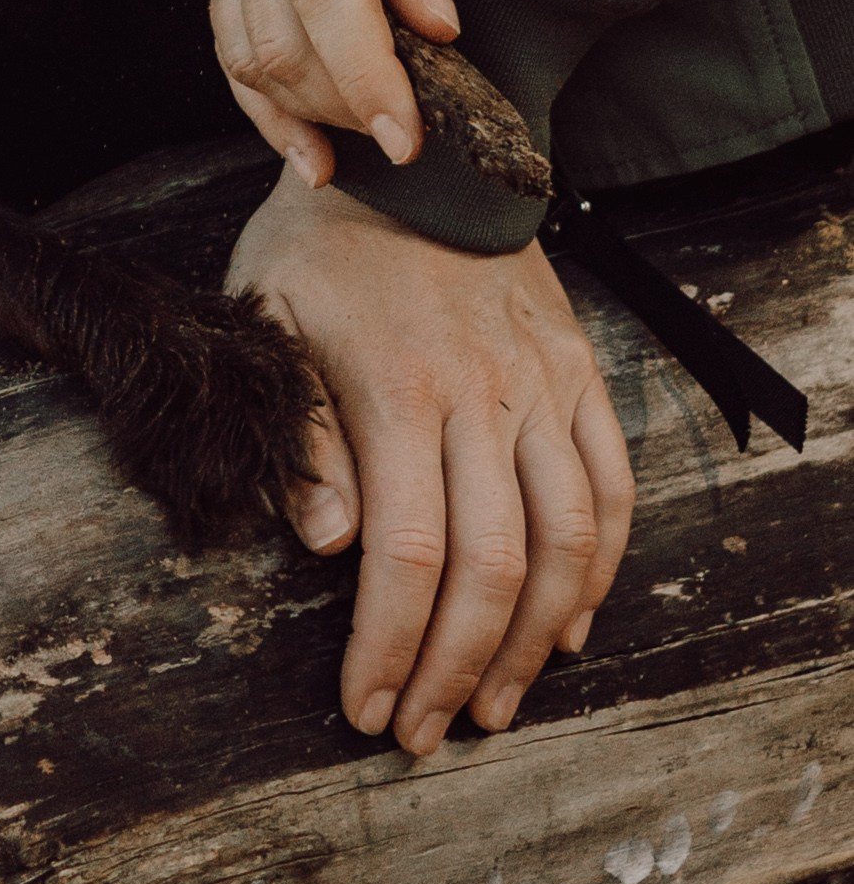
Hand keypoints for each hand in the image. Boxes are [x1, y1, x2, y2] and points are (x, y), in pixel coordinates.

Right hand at [202, 0, 455, 185]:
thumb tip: (436, 31)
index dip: (367, 80)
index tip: (410, 140)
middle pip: (278, 38)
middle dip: (343, 106)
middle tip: (410, 133)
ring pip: (239, 47)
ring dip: (299, 110)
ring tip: (359, 141)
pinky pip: (224, 29)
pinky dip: (257, 94)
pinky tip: (300, 138)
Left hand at [229, 171, 634, 750]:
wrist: (416, 151)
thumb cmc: (322, 244)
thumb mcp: (270, 319)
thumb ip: (302, 435)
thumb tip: (323, 544)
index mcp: (398, 390)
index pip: (409, 555)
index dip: (392, 647)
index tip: (365, 709)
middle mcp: (484, 396)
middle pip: (492, 567)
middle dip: (459, 668)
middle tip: (425, 733)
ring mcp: (543, 386)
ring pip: (568, 541)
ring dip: (535, 640)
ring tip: (498, 705)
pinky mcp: (581, 374)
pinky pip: (612, 488)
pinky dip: (602, 569)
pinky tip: (570, 627)